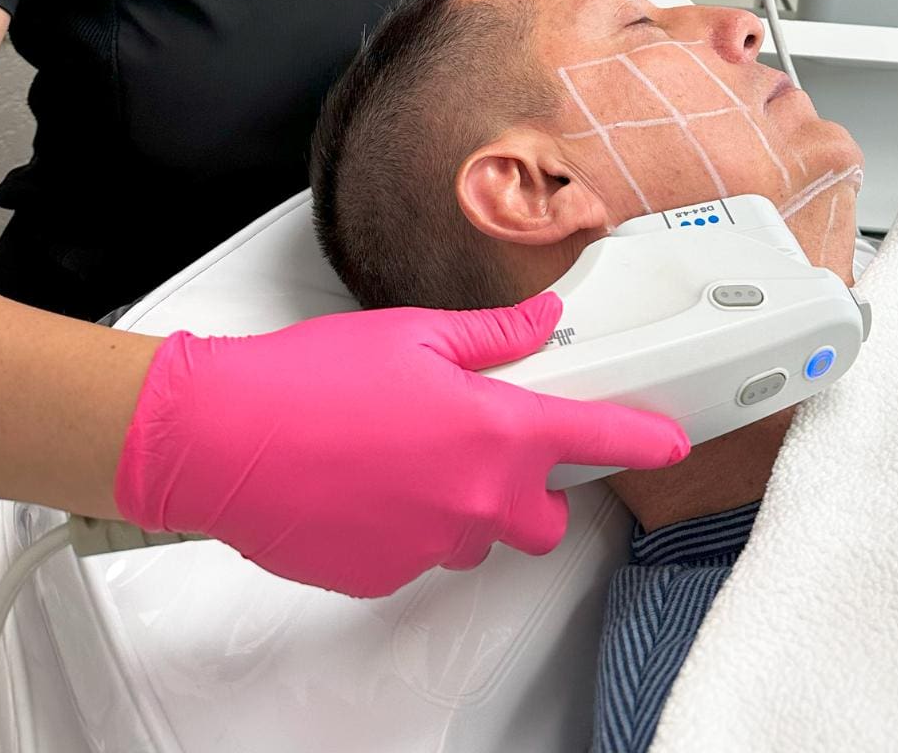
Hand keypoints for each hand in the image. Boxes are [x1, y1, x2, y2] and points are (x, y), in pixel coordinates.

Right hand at [114, 290, 688, 596]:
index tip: (672, 440)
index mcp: (493, 429)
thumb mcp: (415, 332)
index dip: (644, 439)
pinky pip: (426, 552)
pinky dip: (416, 523)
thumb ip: (494, 336)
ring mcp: (433, 545)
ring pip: (481, 536)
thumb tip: (544, 322)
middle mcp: (476, 499)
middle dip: (538, 487)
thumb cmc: (312, 378)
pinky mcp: (389, 575)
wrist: (225, 438)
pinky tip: (373, 481)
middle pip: (546, 516)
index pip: (595, 437)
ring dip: (469, 504)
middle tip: (497, 444)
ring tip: (412, 454)